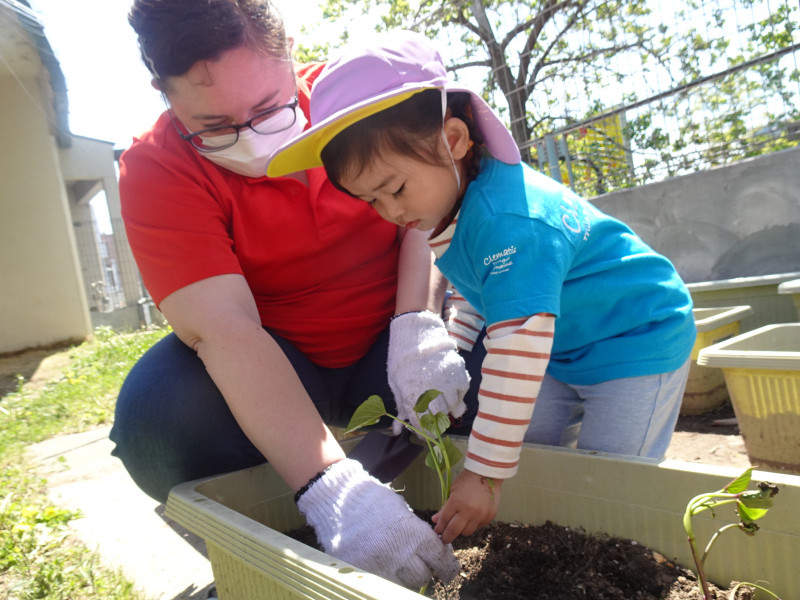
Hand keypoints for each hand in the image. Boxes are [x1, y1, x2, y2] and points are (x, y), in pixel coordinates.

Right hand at [296, 458, 459, 587]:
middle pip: (423, 575)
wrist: (339, 497)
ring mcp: (379, 566)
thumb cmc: (373, 500)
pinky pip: (382, 580)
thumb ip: (418, 534)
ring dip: (407, 573)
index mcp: (413, 535)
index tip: (449, 569)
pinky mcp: (360, 571)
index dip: (446, 565)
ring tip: (401, 561)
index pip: (439, 559)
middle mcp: (399, 554)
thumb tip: (432, 551)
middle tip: (422, 561)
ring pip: (404, 582)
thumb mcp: (402, 512)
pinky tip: (384, 562)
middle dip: (425, 568)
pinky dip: (387, 574)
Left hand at [387, 311, 469, 435]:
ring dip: (447, 409)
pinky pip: (463, 394)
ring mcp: (449, 384)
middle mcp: (433, 393)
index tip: (422, 432)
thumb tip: (398, 431)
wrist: (418, 335)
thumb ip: (401, 408)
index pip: (422, 425)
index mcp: (413, 396)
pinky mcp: (460, 375)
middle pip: (439, 419)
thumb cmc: (403, 361)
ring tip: (440, 402)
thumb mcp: (397, 385)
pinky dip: (458, 396)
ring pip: (453, 408)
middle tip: (432, 419)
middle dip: (435, 423)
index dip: (422, 431)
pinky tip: (450, 391)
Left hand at [432, 469, 501, 543]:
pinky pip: (478, 527)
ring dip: (460, 531)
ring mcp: (481, 515)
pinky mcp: (490, 517)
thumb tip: (435, 521)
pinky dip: (472, 525)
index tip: (437, 531)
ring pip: (467, 532)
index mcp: (457, 502)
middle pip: (455, 530)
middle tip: (444, 538)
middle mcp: (470, 511)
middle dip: (447, 536)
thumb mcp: (452, 491)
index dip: (440, 527)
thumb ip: (444, 508)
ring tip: (458, 526)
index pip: (445, 520)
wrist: (488, 474)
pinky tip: (470, 519)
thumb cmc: (467, 481)